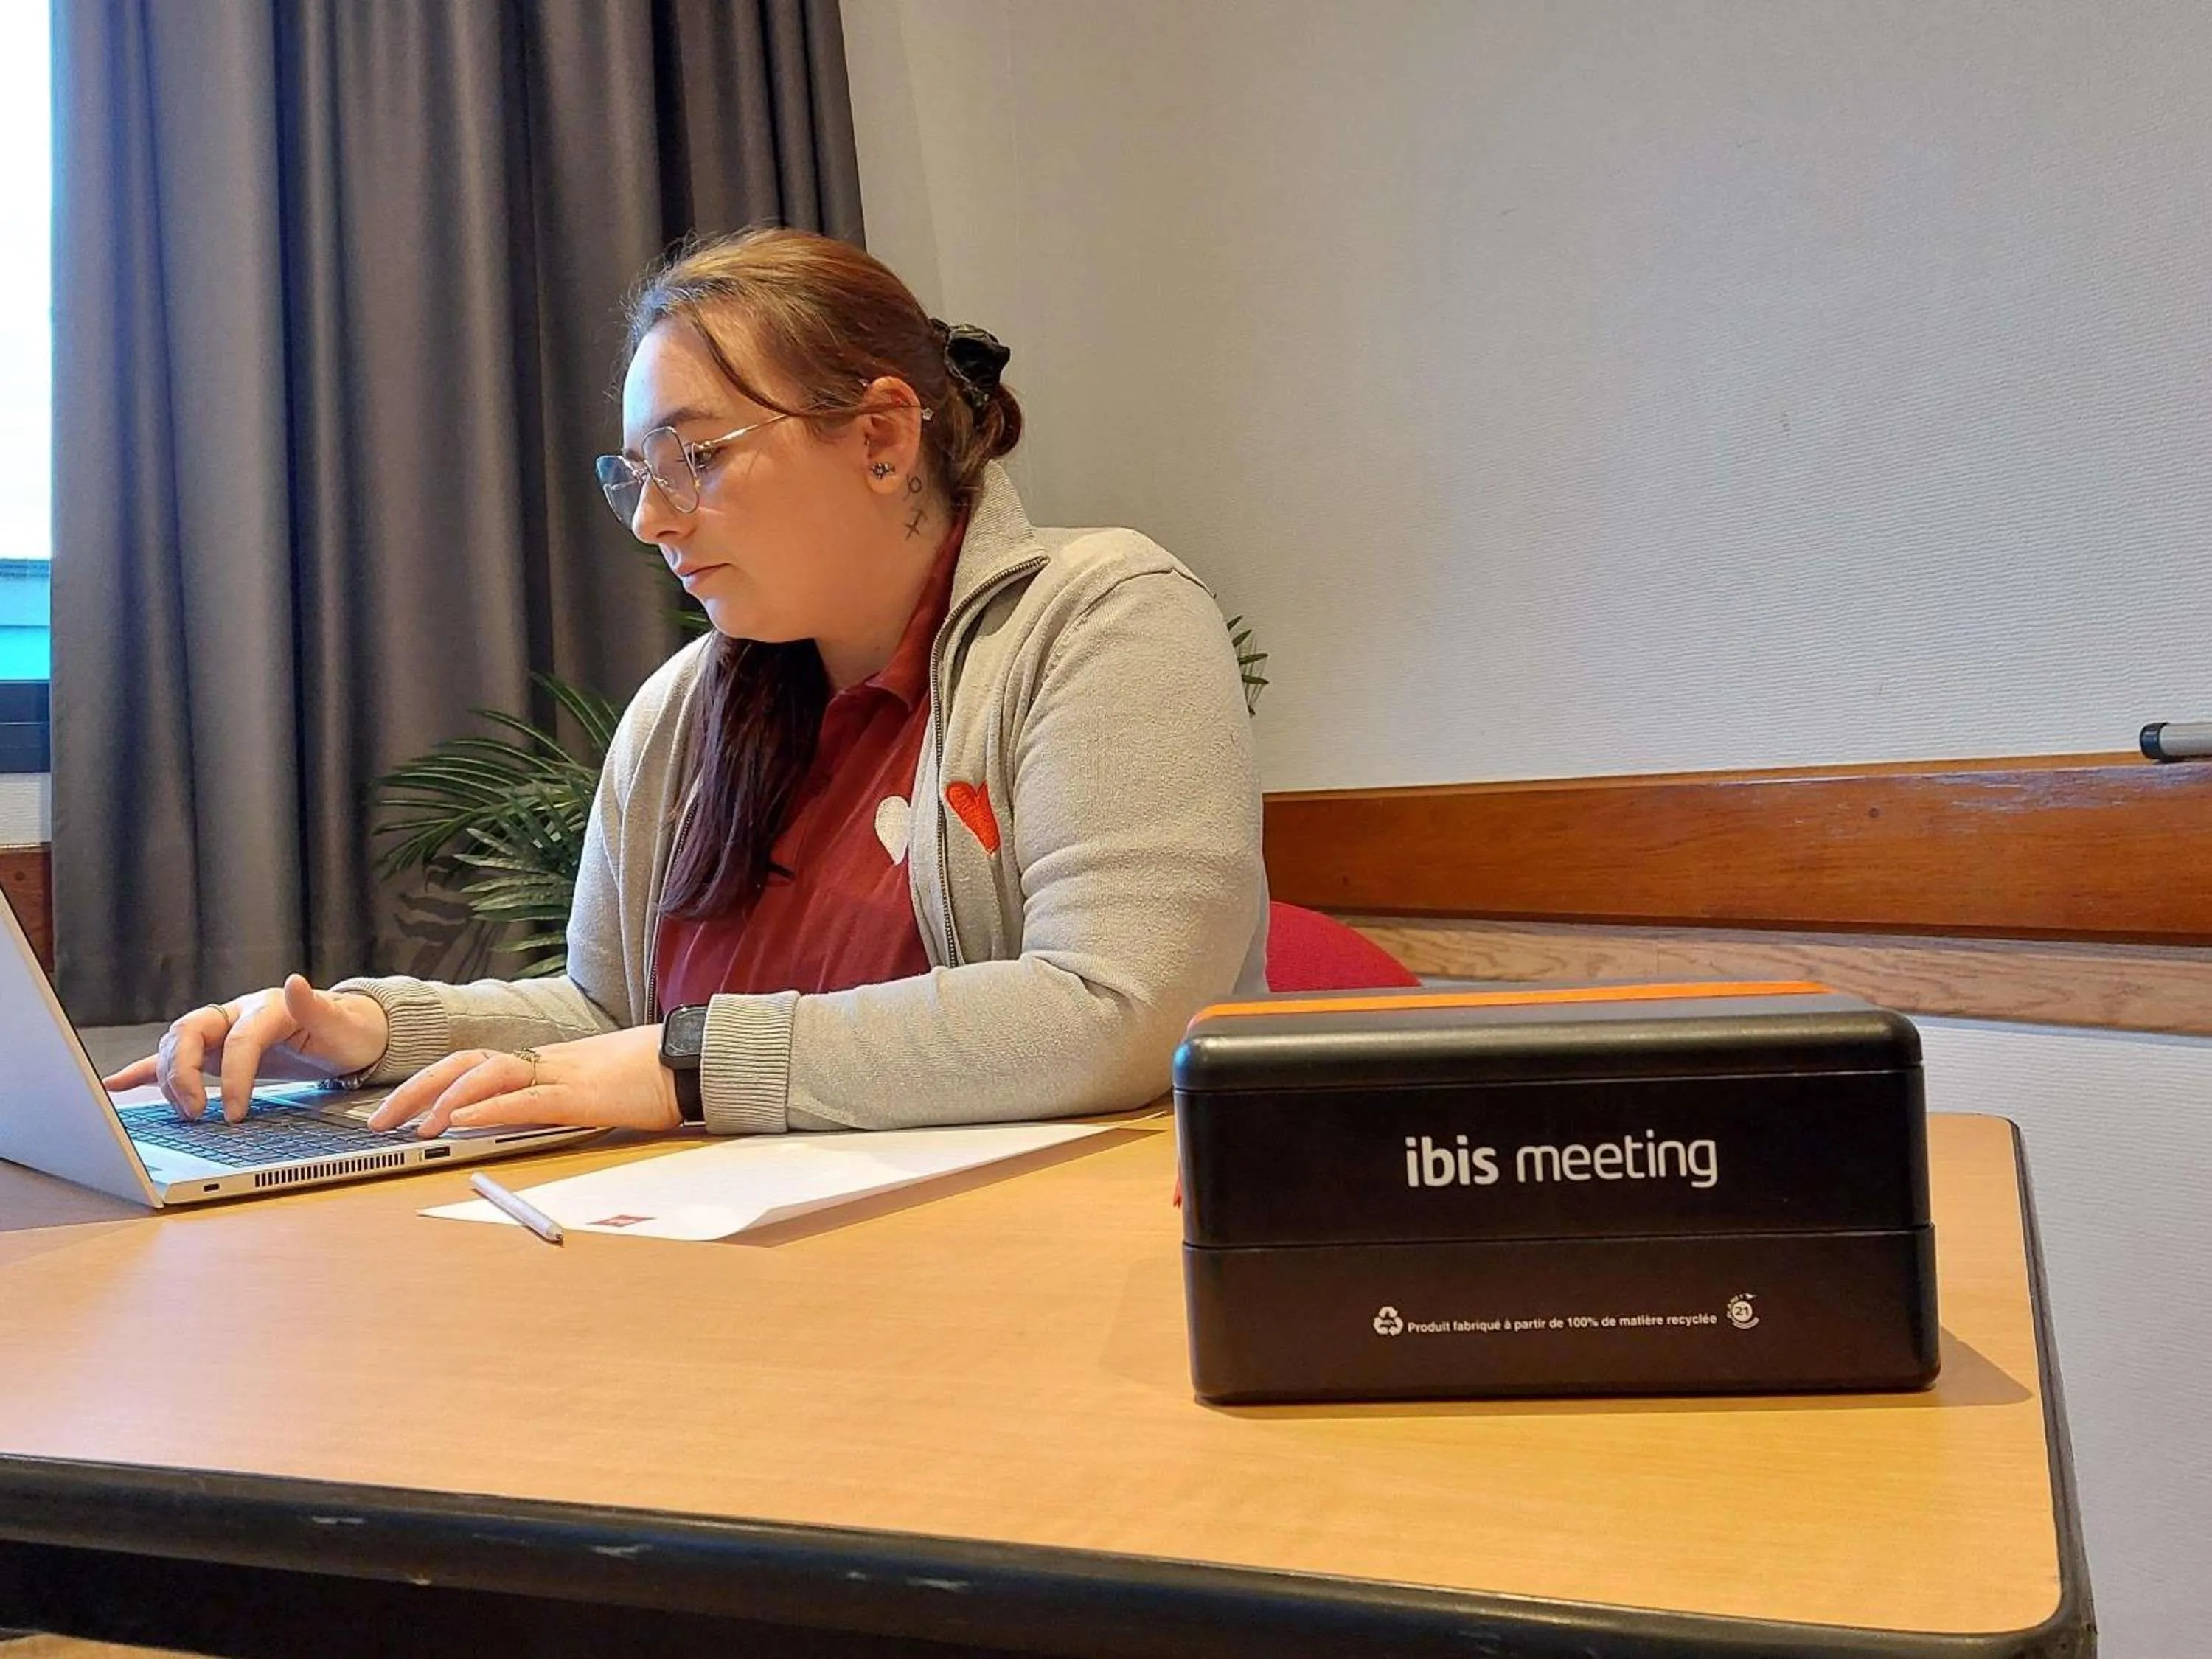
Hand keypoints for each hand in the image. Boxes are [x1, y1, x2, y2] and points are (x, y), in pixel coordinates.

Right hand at [101, 976, 390, 1122]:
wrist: (349, 1031)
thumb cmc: (348, 1030)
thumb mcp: (342, 1024)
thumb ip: (316, 1008)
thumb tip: (296, 982)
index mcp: (267, 1007)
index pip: (240, 1041)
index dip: (236, 1078)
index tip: (237, 1114)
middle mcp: (237, 1013)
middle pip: (191, 1032)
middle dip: (184, 1073)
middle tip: (198, 1113)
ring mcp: (221, 1029)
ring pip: (177, 1045)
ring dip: (170, 1078)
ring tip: (186, 1113)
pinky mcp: (214, 1048)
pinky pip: (172, 1057)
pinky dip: (143, 1070)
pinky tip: (115, 1085)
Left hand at [367, 1024, 679, 1138]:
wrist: (690, 1060)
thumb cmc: (651, 1077)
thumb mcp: (593, 1088)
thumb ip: (555, 1098)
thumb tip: (523, 1118)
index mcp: (543, 1061)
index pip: (473, 1063)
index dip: (430, 1081)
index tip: (398, 1106)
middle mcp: (543, 1061)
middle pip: (463, 1063)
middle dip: (414, 1090)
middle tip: (378, 1120)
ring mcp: (560, 1075)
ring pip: (485, 1074)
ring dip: (443, 1099)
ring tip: (414, 1126)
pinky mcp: (579, 1095)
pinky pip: (524, 1099)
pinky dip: (487, 1108)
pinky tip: (459, 1121)